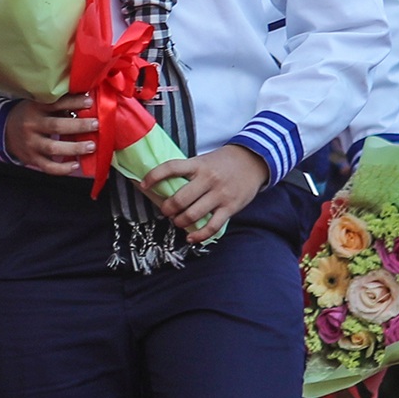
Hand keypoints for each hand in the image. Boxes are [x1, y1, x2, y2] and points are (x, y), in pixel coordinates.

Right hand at [4, 92, 97, 175]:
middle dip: (78, 126)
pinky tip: (75, 165)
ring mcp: (31, 144)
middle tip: (96, 124)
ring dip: (74, 148)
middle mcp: (32, 126)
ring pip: (53, 148)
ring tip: (91, 146)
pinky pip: (48, 166)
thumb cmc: (29, 115)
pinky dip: (62, 168)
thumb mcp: (38, 104)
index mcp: (35, 108)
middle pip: (56, 126)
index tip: (90, 101)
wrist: (4, 130)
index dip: (73, 102)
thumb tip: (87, 101)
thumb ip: (58, 104)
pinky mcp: (31, 159)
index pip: (56, 104)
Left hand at [137, 144, 269, 241]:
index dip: (154, 176)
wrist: (254, 160)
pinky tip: (190, 237)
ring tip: (177, 221)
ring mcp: (220, 194)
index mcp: (199, 165)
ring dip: (180, 222)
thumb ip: (188, 171)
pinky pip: (212, 226)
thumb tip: (164, 186)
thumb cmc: (224, 162)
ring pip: (193, 215)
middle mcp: (208, 179)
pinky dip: (199, 235)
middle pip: (180, 199)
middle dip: (167, 209)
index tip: (143, 184)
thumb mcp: (205, 160)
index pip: (171, 168)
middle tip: (166, 210)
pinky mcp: (230, 207)